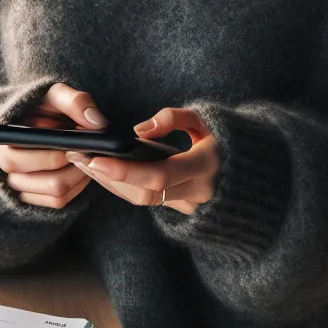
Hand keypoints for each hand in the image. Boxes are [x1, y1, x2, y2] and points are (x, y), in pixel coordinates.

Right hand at [0, 82, 107, 208]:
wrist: (42, 121)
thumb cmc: (47, 107)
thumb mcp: (57, 96)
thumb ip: (75, 102)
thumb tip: (96, 123)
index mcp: (5, 141)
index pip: (26, 160)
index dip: (57, 156)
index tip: (78, 145)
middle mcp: (6, 166)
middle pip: (51, 182)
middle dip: (76, 166)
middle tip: (88, 150)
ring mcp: (18, 184)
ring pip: (58, 193)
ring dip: (80, 176)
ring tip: (86, 157)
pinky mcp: (32, 197)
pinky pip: (59, 201)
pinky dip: (77, 187)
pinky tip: (81, 169)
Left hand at [67, 108, 218, 215]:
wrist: (247, 173)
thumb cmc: (223, 138)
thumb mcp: (205, 120)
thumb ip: (174, 118)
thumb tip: (139, 131)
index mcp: (205, 166)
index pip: (159, 175)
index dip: (125, 170)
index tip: (96, 158)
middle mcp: (196, 192)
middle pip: (144, 193)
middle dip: (109, 178)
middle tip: (80, 157)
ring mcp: (188, 205)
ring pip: (141, 200)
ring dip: (110, 183)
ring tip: (83, 161)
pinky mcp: (179, 208)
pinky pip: (146, 201)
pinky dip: (122, 187)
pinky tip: (102, 171)